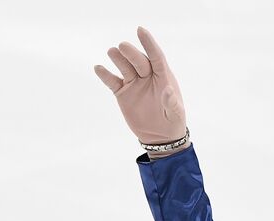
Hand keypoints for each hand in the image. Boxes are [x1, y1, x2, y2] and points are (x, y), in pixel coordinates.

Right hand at [93, 26, 188, 146]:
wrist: (159, 136)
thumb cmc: (172, 121)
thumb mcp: (175, 114)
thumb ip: (171, 102)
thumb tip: (167, 90)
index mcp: (163, 76)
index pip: (156, 56)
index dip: (149, 43)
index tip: (140, 30)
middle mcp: (147, 76)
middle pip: (138, 60)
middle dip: (131, 53)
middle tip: (122, 46)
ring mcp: (134, 83)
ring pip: (124, 67)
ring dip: (118, 59)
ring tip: (112, 52)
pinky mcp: (122, 93)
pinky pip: (112, 82)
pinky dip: (105, 75)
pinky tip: (98, 68)